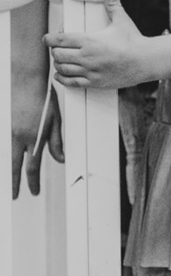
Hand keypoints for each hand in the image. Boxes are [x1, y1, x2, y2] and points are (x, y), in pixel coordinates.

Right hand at [11, 71, 60, 198]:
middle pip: (15, 166)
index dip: (33, 182)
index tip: (34, 192)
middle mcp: (18, 136)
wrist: (25, 79)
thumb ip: (56, 141)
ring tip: (8, 184)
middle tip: (14, 196)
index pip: (33, 166)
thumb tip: (61, 159)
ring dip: (7, 171)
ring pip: (6, 157)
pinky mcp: (3, 125)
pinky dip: (3, 155)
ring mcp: (8, 131)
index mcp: (34, 136)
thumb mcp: (55, 119)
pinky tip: (5, 162)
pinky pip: (3, 145)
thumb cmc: (43, 97)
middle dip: (14, 183)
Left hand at [48, 0, 152, 90]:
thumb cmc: (133, 41)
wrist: (145, 61)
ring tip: (60, 60)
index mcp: (90, 41)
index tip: (47, 38)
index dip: (49, 39)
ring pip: (62, 69)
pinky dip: (62, 79)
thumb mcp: (121, 21)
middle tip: (57, 48)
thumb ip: (112, 5)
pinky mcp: (94, 82)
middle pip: (58, 55)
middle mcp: (86, 57)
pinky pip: (71, 83)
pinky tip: (61, 75)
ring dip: (58, 64)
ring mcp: (89, 71)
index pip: (60, 40)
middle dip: (55, 51)